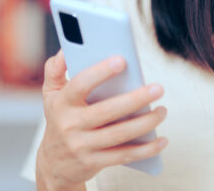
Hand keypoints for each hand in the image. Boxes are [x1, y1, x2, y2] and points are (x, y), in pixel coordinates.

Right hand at [36, 50, 167, 189]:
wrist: (54, 164)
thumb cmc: (59, 120)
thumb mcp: (51, 94)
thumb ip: (55, 69)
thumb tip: (66, 49)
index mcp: (62, 103)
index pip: (80, 84)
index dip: (100, 72)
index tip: (122, 60)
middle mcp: (71, 125)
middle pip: (107, 111)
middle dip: (135, 99)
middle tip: (158, 88)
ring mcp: (83, 146)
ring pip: (119, 134)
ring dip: (145, 123)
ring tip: (162, 110)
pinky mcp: (95, 162)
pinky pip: (124, 155)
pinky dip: (146, 149)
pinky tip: (162, 140)